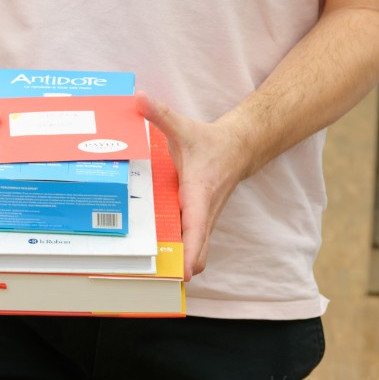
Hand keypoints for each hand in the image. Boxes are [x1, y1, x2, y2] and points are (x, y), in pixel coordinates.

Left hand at [136, 90, 251, 281]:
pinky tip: (159, 255)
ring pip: (196, 252)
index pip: (197, 226)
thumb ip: (160, 114)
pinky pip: (193, 245)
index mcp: (199, 193)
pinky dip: (181, 254)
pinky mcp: (202, 222)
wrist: (239, 148)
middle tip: (155, 281)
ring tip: (152, 276)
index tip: (184, 272)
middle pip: (197, 251)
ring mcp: (205, 220)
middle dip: (180, 268)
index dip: (191, 251)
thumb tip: (139, 98)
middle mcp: (204, 212)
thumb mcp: (183, 127)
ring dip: (181, 264)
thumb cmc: (210, 142)